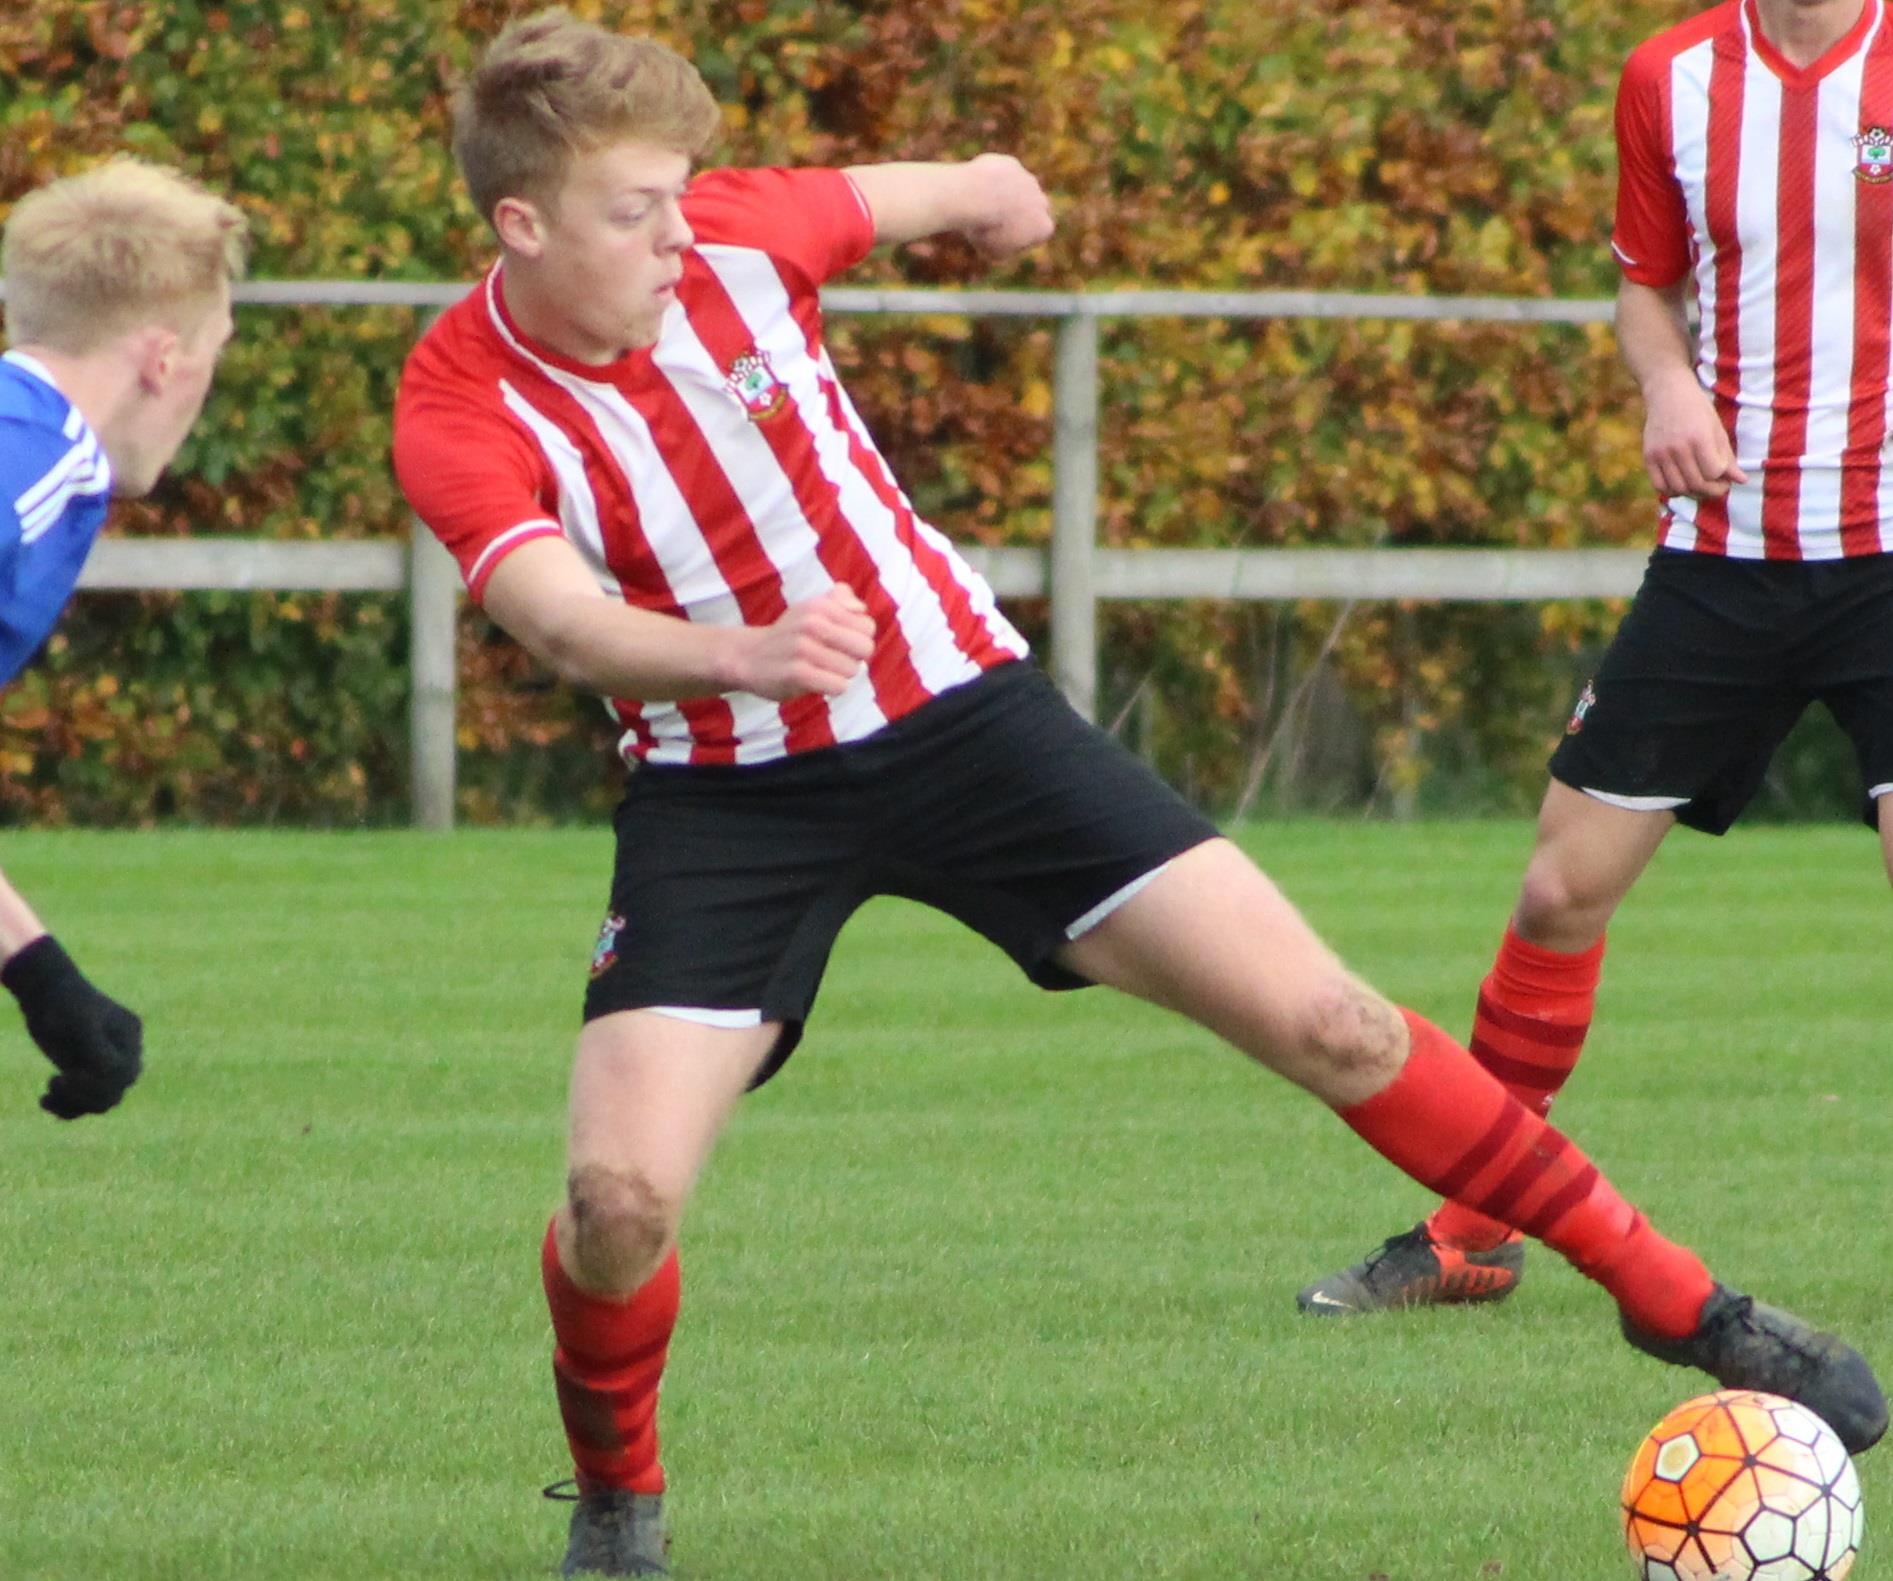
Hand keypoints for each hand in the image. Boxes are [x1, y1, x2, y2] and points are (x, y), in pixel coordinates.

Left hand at [2, 935, 142, 1118]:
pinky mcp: (86, 1074)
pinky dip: (66, 1108)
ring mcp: (104, 1065)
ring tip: (47, 1094)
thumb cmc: (65, 1002)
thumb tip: (111, 1072)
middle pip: (116, 1091)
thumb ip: (98, 1046)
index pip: (124, 1073)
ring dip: (74, 1104)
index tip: (68, 1074)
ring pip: (102, 1102)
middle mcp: (123, 1053)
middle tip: (56, 1082)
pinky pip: (84, 1103)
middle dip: (86, 1094)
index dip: (98, 1081)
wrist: (46, 992)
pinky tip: (44, 1099)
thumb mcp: (81, 1021)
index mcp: (129, 1037)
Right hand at [727, 585, 875, 700]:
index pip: (868, 627)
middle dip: (854, 658)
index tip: (840, 643)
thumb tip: (860, 607)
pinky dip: (832, 688)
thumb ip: (839, 602)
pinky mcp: (797, 673)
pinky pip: (838, 686)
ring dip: (840, 675)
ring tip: (820, 670)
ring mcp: (803, 648)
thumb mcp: (810, 609)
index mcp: (820, 605)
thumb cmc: (789, 635)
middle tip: (834, 660)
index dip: (858, 638)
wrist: (747, 656)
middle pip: (865, 648)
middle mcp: (812, 623)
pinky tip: (817, 682)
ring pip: (852, 670)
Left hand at [960, 154, 1054, 260]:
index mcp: (1043, 227)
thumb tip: (1006, 241)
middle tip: (993, 220)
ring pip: (1018, 189)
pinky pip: (1002, 174)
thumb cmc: (985, 230)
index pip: (1036, 235)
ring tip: (982, 203)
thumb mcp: (993, 252)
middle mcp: (1042, 202)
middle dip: (1017, 214)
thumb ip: (1006, 246)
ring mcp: (1028, 181)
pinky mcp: (1012, 164)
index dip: (1018, 238)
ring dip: (1004, 195)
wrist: (976, 196)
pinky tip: (976, 187)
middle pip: (1032, 209)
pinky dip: (991, 180)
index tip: (1000, 240)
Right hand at [1643, 371, 1748, 500]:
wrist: (1667, 392)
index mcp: (1699, 437)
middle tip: (1718, 488)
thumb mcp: (1717, 430)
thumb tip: (1741, 481)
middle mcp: (1678, 447)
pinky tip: (1682, 484)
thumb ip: (1727, 457)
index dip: (1722, 478)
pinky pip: (1660, 485)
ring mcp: (1661, 453)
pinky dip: (1672, 491)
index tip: (1726, 476)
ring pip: (1678, 488)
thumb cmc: (1698, 410)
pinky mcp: (1648, 456)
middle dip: (1711, 491)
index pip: (1713, 472)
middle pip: (1696, 483)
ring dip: (1692, 493)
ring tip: (1701, 486)